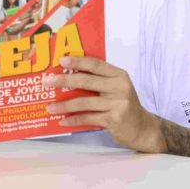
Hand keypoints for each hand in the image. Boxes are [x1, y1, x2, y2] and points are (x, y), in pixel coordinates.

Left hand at [44, 57, 163, 152]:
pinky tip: (62, 121)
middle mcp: (119, 87)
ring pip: (84, 102)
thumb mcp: (116, 88)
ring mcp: (118, 104)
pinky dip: (73, 120)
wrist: (143, 129)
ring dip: (64, 105)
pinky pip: (88, 118)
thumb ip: (98, 80)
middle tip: (47, 82)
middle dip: (63, 81)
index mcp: (119, 75)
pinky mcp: (114, 119)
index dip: (77, 61)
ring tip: (50, 107)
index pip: (95, 64)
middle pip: (86, 81)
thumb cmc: (123, 105)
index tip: (61, 60)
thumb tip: (66, 75)